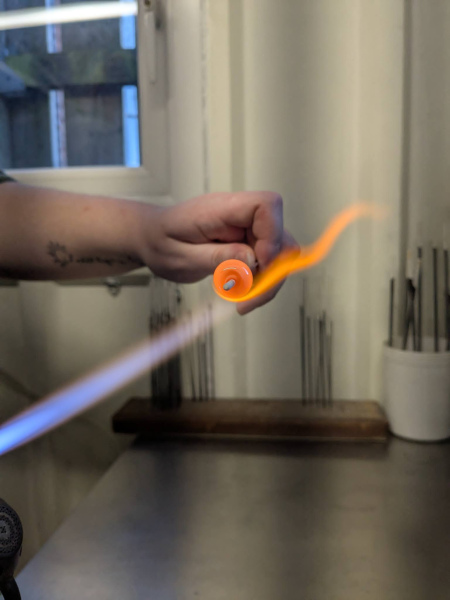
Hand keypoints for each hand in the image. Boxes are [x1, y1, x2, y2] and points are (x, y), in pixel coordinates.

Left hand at [140, 191, 297, 313]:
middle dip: (273, 270)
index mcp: (222, 208)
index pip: (266, 205)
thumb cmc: (160, 242)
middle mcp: (239, 215)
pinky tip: (240, 292)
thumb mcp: (182, 257)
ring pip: (277, 252)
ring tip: (242, 301)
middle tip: (250, 298)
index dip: (272, 235)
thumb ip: (218, 257)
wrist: (151, 238)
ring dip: (266, 281)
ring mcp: (244, 228)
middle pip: (279, 234)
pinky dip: (259, 281)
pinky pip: (265, 261)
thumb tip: (253, 260)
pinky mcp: (246, 242)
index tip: (259, 264)